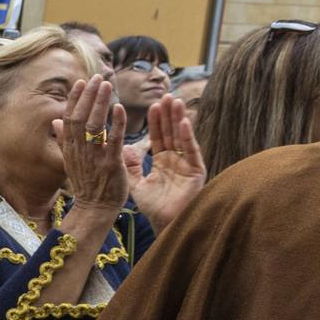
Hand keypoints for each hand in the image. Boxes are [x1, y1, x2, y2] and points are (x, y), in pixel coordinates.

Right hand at [53, 74, 128, 212]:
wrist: (95, 209)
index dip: (74, 99)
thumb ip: (65, 139)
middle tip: (97, 77)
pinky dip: (116, 123)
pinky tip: (119, 108)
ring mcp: (94, 157)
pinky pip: (113, 140)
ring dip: (100, 102)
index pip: (69, 118)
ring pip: (95, 124)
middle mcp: (80, 150)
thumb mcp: (71, 160)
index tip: (80, 82)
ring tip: (106, 84)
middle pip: (81, 117)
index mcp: (70, 148)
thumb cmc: (87, 184)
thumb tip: (56, 121)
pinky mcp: (110, 164)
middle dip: (88, 95)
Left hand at [125, 96, 206, 229]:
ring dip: (178, 119)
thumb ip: (131, 166)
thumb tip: (124, 147)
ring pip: (182, 137)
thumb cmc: (153, 207)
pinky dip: (187, 136)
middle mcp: (177, 160)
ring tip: (175, 101)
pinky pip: (191, 151)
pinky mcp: (196, 171)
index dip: (156, 121)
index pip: (159, 136)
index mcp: (163, 161)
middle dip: (168, 114)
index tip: (154, 104)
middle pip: (171, 133)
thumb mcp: (137, 184)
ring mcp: (187, 165)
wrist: (165, 224)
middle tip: (166, 94)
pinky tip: (184, 122)